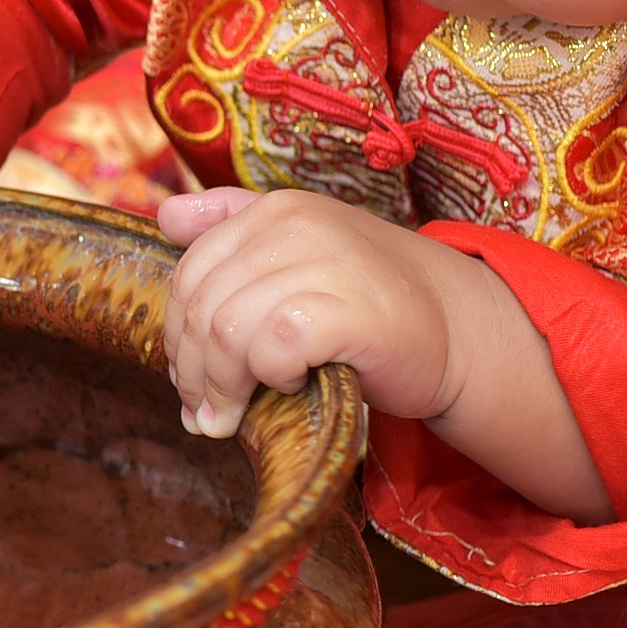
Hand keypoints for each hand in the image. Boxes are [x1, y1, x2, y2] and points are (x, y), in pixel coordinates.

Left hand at [161, 186, 606, 518]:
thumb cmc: (370, 304)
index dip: (176, 333)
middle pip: (201, 305)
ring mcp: (327, 263)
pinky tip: (287, 385)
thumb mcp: (300, 255)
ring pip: (227, 328)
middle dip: (191, 370)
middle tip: (204, 412)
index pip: (190, 271)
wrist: (460, 332)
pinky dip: (268, 376)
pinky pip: (273, 346)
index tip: (188, 378)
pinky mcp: (352, 310)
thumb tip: (166, 220)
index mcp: (274, 211)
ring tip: (229, 416)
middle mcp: (297, 225)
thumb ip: (233, 232)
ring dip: (221, 386)